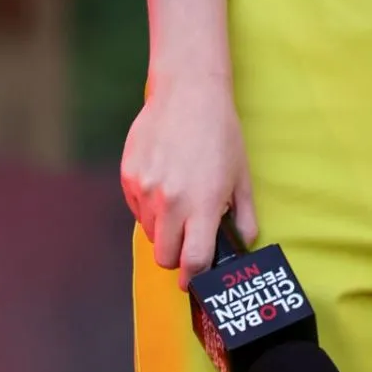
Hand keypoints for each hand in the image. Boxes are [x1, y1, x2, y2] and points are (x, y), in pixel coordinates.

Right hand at [120, 73, 259, 290]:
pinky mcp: (128, 176)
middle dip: (176, 256)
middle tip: (186, 242)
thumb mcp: (242, 176)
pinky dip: (147, 206)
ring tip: (178, 200)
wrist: (189, 92)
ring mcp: (145, 189)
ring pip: (148, 233)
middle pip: (164, 256)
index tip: (194, 279)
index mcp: (203, 204)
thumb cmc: (220, 132)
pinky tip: (163, 182)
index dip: (194, 277)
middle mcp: (171, 201)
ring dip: (161, 229)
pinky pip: (135, 208)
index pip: (193, 261)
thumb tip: (243, 243)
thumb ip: (243, 216)